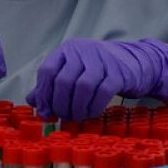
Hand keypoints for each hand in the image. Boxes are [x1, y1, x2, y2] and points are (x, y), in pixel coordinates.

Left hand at [27, 38, 167, 121]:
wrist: (134, 64)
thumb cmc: (98, 71)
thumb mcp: (73, 73)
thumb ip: (51, 85)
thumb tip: (33, 102)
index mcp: (67, 50)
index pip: (47, 71)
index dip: (44, 95)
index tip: (46, 112)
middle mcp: (83, 51)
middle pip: (63, 81)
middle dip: (60, 105)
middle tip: (63, 117)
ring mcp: (102, 60)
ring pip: (82, 87)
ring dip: (76, 108)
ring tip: (76, 117)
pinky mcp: (118, 72)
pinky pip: (102, 93)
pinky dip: (93, 108)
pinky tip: (91, 114)